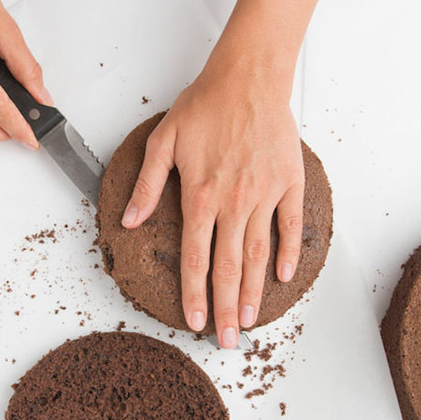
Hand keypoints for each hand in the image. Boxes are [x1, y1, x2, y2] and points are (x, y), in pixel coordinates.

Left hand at [121, 58, 304, 348]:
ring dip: (254, 291)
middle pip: (228, 268)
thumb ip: (147, 186)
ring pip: (258, 255)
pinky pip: (291, 226)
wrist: (248, 78)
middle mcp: (234, 202)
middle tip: (226, 341)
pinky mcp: (288, 183)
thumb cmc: (205, 105)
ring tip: (250, 321)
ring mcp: (265, 195)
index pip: (196, 259)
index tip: (194, 322)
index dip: (195, 295)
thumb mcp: (162, 142)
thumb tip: (129, 221)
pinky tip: (284, 276)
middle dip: (226, 309)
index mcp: (200, 196)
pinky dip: (289, 253)